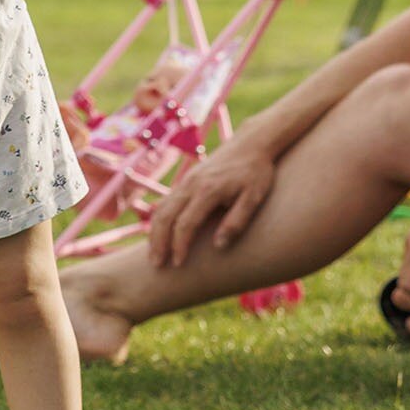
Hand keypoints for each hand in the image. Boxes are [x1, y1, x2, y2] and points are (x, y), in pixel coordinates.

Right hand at [141, 138, 277, 268]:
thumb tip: (219, 246)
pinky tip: (158, 233)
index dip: (180, 246)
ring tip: (154, 254)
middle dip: (158, 243)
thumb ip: (236, 221)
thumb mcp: (254, 198)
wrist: (250, 144)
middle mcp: (191, 185)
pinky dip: (158, 219)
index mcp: (207, 191)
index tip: (178, 264)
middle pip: (165, 217)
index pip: (186, 223)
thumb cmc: (255, 173)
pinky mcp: (186, 181)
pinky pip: (165, 202)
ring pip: (161, 209)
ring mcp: (186, 181)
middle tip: (156, 265)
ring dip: (154, 233)